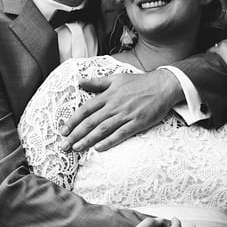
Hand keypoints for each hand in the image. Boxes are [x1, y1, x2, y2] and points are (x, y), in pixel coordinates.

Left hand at [61, 69, 181, 151]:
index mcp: (108, 95)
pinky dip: (109, 141)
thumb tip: (79, 81)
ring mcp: (126, 115)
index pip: (85, 109)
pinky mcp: (137, 123)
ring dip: (88, 140)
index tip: (62, 130)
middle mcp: (114, 105)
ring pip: (103, 129)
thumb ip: (97, 82)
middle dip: (75, 134)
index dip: (73, 120)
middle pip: (91, 122)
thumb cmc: (139, 82)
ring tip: (76, 148)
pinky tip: (99, 148)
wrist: (163, 86)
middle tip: (64, 145)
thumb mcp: (116, 78)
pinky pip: (120, 134)